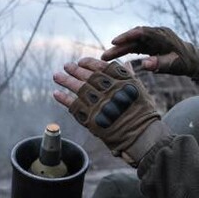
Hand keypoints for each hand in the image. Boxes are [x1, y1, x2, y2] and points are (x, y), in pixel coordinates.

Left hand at [53, 57, 169, 165]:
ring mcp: (100, 104)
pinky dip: (64, 99)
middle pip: (88, 76)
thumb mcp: (140, 90)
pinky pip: (74, 105)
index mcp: (122, 81)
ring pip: (79, 88)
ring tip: (56, 76)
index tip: (81, 62)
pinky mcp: (92, 118)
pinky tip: (56, 93)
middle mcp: (109, 90)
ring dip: (66, 81)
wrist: (141, 136)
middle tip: (66, 66)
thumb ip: (129, 76)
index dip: (90, 63)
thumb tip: (126, 63)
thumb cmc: (142, 113)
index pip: (102, 67)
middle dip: (76, 70)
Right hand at [101, 26, 198, 78]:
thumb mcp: (174, 64)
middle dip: (119, 46)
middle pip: (133, 38)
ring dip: (120, 49)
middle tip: (104, 56)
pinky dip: (126, 51)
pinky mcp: (150, 44)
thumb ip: (160, 64)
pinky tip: (115, 57)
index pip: (141, 33)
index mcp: (162, 35)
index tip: (114, 42)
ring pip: (132, 43)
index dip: (127, 36)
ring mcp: (152, 39)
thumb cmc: (185, 62)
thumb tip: (144, 65)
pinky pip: (135, 47)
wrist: (192, 59)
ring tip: (105, 58)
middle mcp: (155, 34)